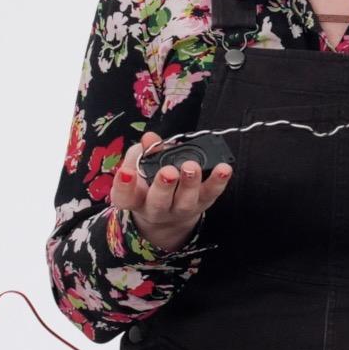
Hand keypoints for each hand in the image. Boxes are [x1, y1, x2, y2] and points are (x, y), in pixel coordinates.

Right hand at [111, 131, 233, 252]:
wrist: (168, 211)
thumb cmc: (149, 181)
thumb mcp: (139, 164)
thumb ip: (144, 151)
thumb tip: (150, 138)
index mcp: (134, 198)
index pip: (124, 196)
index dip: (124, 185)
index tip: (127, 172)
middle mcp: (155, 208)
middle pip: (158, 202)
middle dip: (164, 186)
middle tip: (169, 172)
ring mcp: (180, 209)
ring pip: (185, 201)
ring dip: (190, 184)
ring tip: (192, 167)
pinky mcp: (202, 204)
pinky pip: (211, 194)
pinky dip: (218, 182)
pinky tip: (223, 169)